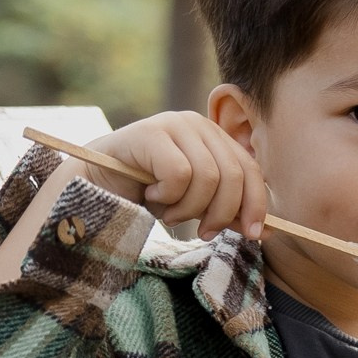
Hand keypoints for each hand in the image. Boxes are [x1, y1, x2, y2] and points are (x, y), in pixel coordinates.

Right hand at [86, 112, 266, 242]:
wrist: (96, 186)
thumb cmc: (149, 194)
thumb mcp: (195, 203)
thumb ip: (226, 209)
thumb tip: (262, 230)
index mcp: (214, 137)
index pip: (250, 169)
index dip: (256, 204)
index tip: (251, 234)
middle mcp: (198, 124)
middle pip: (233, 175)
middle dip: (220, 213)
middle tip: (202, 231)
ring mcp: (174, 123)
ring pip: (207, 177)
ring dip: (188, 208)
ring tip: (169, 211)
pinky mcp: (150, 132)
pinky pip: (179, 175)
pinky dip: (167, 196)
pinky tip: (151, 194)